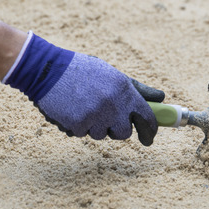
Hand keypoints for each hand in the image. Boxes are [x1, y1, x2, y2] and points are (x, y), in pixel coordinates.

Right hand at [4, 33, 162, 145]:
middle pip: (124, 133)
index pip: (146, 117)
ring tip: (83, 106)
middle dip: (116, 128)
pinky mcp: (77, 124)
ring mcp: (95, 115)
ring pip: (101, 135)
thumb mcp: (112, 74)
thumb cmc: (82, 70)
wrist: (47, 69)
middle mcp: (112, 103)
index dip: (150, 131)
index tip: (149, 138)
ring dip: (94, 126)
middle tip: (105, 117)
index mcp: (124, 89)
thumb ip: (137, 89)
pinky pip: (82, 134)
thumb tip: (161, 97)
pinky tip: (71, 109)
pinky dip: (77, 125)